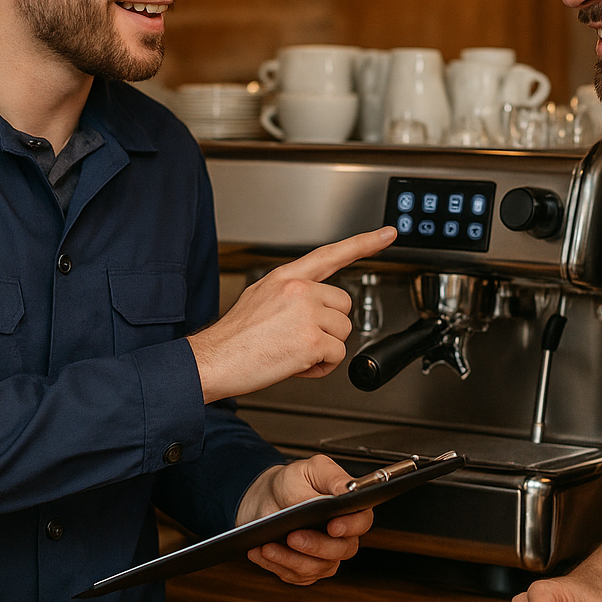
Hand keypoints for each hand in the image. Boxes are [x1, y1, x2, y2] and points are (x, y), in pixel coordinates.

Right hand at [188, 227, 396, 401]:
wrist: (214, 360)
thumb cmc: (234, 338)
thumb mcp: (259, 298)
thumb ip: (289, 294)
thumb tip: (309, 305)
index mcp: (286, 277)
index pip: (331, 254)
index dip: (364, 243)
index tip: (388, 235)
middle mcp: (299, 290)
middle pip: (343, 306)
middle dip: (328, 326)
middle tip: (298, 339)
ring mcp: (306, 313)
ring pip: (342, 332)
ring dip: (324, 348)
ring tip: (293, 352)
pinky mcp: (311, 339)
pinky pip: (336, 355)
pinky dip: (320, 366)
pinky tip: (297, 364)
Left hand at [235, 454, 373, 584]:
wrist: (265, 499)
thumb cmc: (292, 482)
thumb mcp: (310, 469)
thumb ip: (330, 478)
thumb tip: (346, 489)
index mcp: (349, 508)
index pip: (361, 521)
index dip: (350, 526)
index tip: (333, 526)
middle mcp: (341, 537)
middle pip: (340, 550)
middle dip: (315, 546)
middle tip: (292, 536)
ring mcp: (324, 557)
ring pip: (315, 567)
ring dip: (289, 558)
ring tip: (268, 546)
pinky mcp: (305, 571)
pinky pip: (294, 575)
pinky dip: (275, 564)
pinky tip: (260, 551)